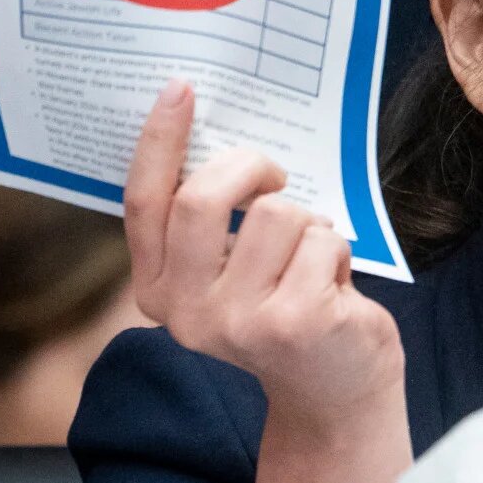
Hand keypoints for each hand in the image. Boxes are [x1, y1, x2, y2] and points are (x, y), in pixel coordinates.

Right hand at [124, 79, 406, 423]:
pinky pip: (320, 239)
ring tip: (310, 259)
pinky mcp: (294, 322)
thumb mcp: (231, 271)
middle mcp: (188, 312)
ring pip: (276, 213)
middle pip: (202, 197)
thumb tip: (219, 137)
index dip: (159, 141)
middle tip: (276, 177)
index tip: (181, 90)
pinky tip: (332, 286)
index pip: (145, 203)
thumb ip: (213, 223)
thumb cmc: (284, 309)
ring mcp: (239, 321)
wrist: (333, 392)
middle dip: (249, 167)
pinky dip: (336, 249)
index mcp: (160, 290)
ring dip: (308, 222)